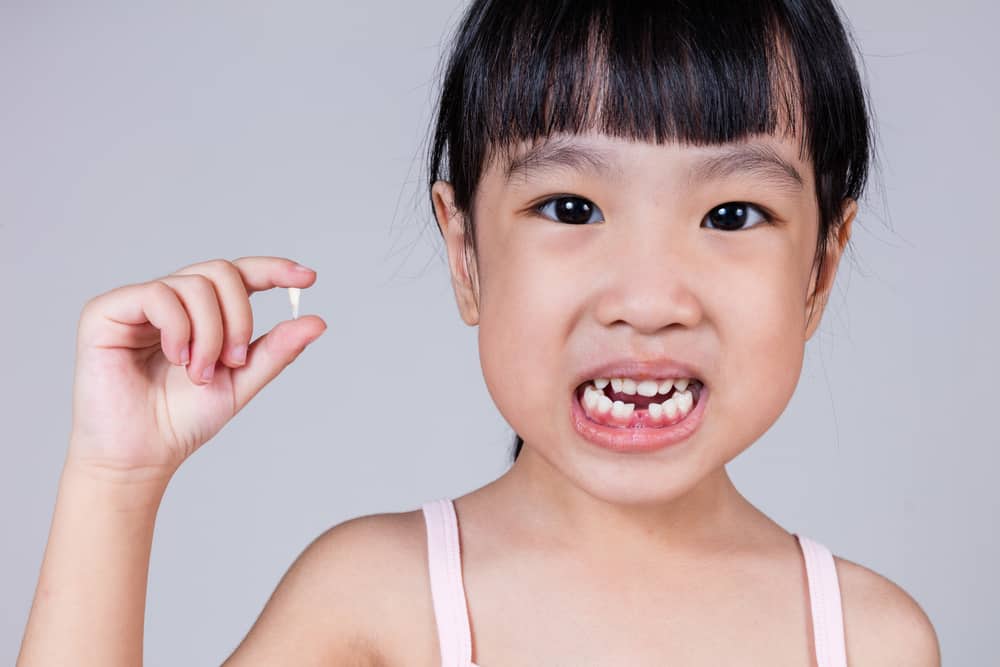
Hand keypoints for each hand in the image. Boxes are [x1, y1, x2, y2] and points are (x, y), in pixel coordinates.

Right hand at [66, 257, 325, 483]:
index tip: (309, 278)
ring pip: (195, 284)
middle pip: (221, 272)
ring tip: (199, 373)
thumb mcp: (242, 381)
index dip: (274, 269)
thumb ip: (276, 350)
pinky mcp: (106, 311)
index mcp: (203, 312)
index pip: (240, 274)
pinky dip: (179, 329)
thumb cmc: (184, 420)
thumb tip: (318, 322)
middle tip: (234, 361)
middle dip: (239, 317)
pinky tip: (176, 359)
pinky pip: (158, 295)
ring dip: (210, 333)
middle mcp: (172, 300)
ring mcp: (138, 302)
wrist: (143, 455)